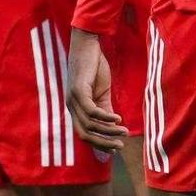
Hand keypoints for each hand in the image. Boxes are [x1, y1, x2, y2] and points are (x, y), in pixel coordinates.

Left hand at [66, 28, 127, 151]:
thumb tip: (113, 127)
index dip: (98, 144)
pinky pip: (92, 111)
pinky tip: (118, 118)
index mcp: (75, 109)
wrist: (87, 45)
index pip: (84, 133)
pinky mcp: (78, 91)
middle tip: (119, 146)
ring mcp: (73, 99)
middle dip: (102, 143)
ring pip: (90, 124)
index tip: (114, 149)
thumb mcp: (101, 92)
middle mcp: (71, 107)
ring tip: (124, 132)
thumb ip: (105, 109)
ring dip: (108, 131)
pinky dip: (105, 117)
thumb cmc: (94, 67)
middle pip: (84, 134)